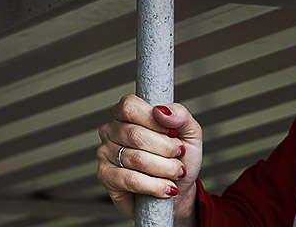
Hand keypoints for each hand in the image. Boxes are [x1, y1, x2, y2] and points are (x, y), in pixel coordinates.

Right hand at [95, 95, 203, 223]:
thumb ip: (180, 115)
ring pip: (136, 159)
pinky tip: (166, 186)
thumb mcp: (189, 131)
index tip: (172, 133)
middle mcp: (112, 130)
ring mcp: (106, 153)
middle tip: (179, 155)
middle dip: (166, 148)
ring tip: (176, 172)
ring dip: (165, 168)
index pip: (130, 107)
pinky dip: (155, 185)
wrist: (179, 189)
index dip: (153, 121)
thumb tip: (161, 110)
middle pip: (135, 134)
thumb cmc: (181, 158)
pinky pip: (131, 180)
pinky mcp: (107, 177)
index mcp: (128, 113)